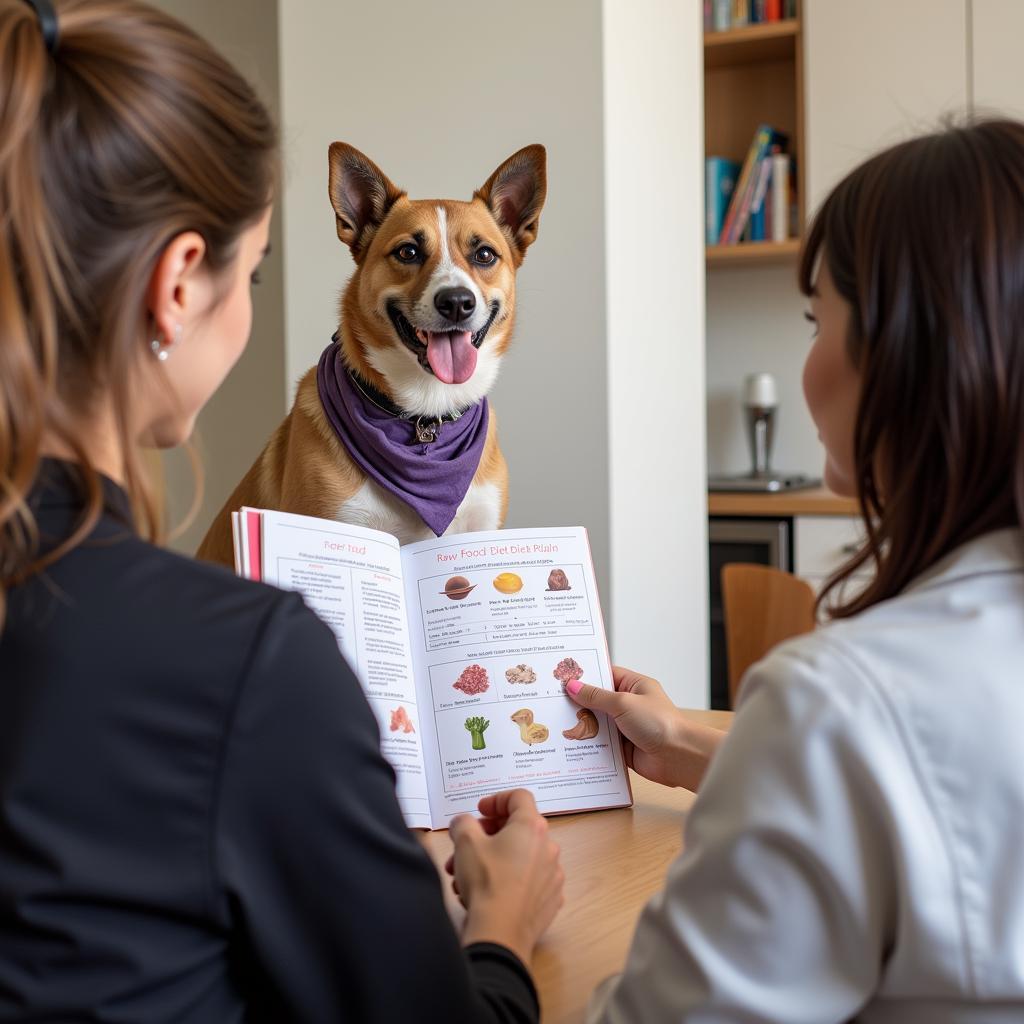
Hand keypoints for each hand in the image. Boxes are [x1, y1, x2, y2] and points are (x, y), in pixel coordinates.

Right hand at [445, 789, 563, 963]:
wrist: (500, 932)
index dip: (496, 800)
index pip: (518, 797)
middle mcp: (549, 847)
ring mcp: (553, 875)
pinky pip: (529, 881)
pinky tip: (489, 894)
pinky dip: (510, 880)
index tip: (479, 812)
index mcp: (532, 826)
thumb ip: (462, 823)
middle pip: (519, 828)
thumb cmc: (486, 881)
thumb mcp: (465, 843)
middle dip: (489, 834)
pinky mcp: (552, 899)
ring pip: (521, 857)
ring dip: (495, 859)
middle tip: (467, 845)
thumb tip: (464, 824)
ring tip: (468, 876)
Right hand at [566, 666, 723, 790]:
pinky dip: (589, 745)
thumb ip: (596, 696)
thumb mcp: (624, 703)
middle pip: (598, 701)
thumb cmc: (659, 723)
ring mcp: (626, 727)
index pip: (606, 675)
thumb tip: (573, 686)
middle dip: (579, 703)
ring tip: (555, 722)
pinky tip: (570, 744)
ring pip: (598, 723)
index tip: (563, 676)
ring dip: (583, 725)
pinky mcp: (623, 748)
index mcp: (634, 686)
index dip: (586, 676)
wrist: (679, 757)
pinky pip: (601, 744)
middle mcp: (630, 705)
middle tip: (552, 701)